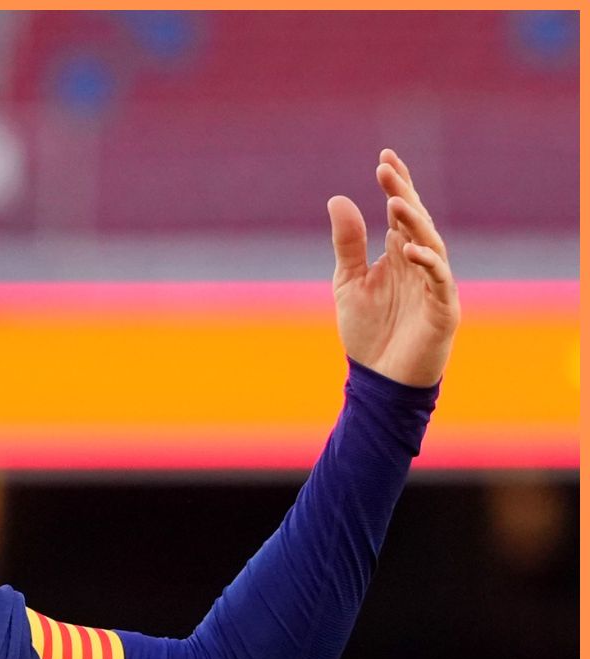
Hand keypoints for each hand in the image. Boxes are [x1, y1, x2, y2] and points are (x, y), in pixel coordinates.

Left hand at [326, 149, 459, 388]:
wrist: (379, 379)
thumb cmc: (367, 331)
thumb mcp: (348, 281)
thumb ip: (347, 243)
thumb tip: (339, 198)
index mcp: (398, 254)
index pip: (400, 212)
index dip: (396, 185)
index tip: (384, 157)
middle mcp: (420, 264)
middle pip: (416, 222)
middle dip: (403, 195)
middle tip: (387, 169)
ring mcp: (434, 285)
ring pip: (432, 244)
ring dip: (415, 224)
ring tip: (396, 202)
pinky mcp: (443, 309)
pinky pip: (439, 281)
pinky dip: (428, 264)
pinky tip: (410, 250)